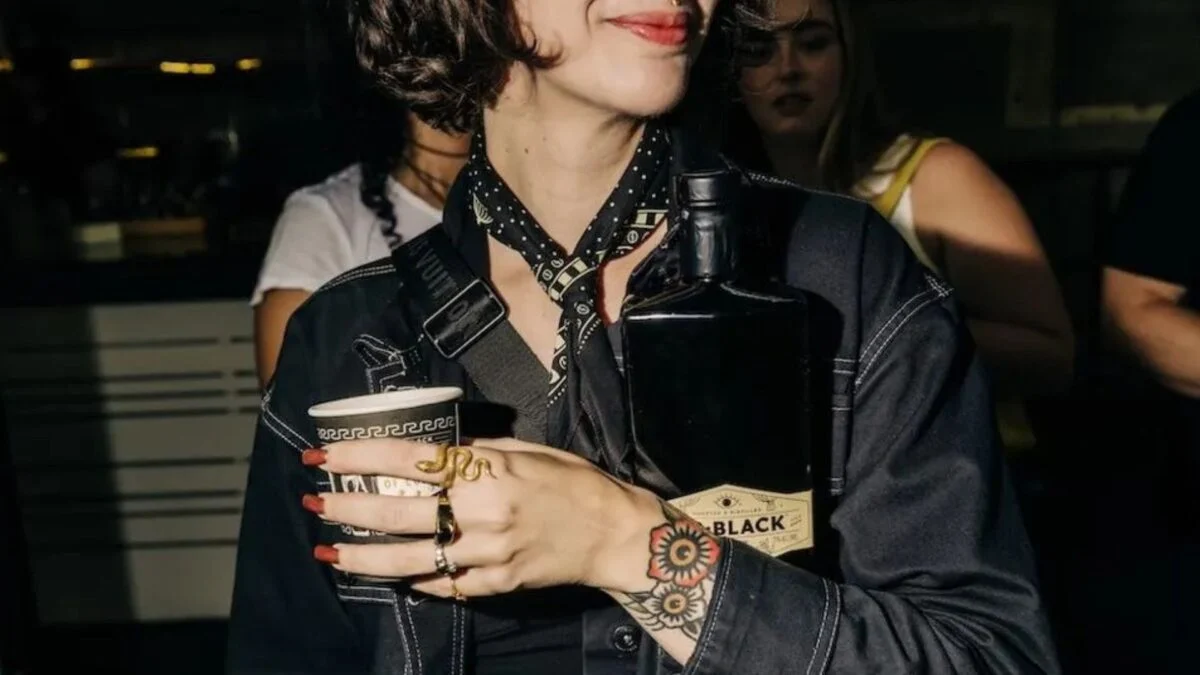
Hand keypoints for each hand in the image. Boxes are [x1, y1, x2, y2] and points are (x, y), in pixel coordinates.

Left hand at [302, 437, 662, 597]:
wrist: (614, 532)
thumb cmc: (572, 482)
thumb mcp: (526, 449)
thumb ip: (477, 452)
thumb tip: (431, 451)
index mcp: (489, 469)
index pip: (409, 460)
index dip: (361, 456)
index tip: (326, 453)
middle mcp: (482, 512)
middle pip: (398, 511)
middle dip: (348, 506)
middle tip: (315, 501)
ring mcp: (488, 553)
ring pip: (410, 558)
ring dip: (364, 555)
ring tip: (330, 550)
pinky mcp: (496, 584)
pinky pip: (444, 584)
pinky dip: (414, 580)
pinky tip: (388, 574)